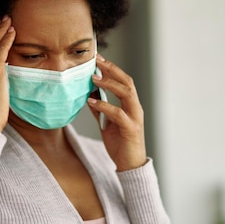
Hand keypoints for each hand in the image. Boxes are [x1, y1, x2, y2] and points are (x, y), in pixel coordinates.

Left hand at [88, 54, 146, 170]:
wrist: (129, 165)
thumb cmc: (120, 144)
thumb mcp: (106, 123)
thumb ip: (100, 109)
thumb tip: (88, 95)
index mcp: (131, 105)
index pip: (123, 81)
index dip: (112, 69)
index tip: (98, 58)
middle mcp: (135, 108)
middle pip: (127, 82)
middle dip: (111, 70)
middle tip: (97, 61)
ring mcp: (135, 118)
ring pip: (126, 93)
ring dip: (109, 84)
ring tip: (94, 79)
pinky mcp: (131, 129)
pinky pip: (118, 114)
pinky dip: (105, 106)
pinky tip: (92, 102)